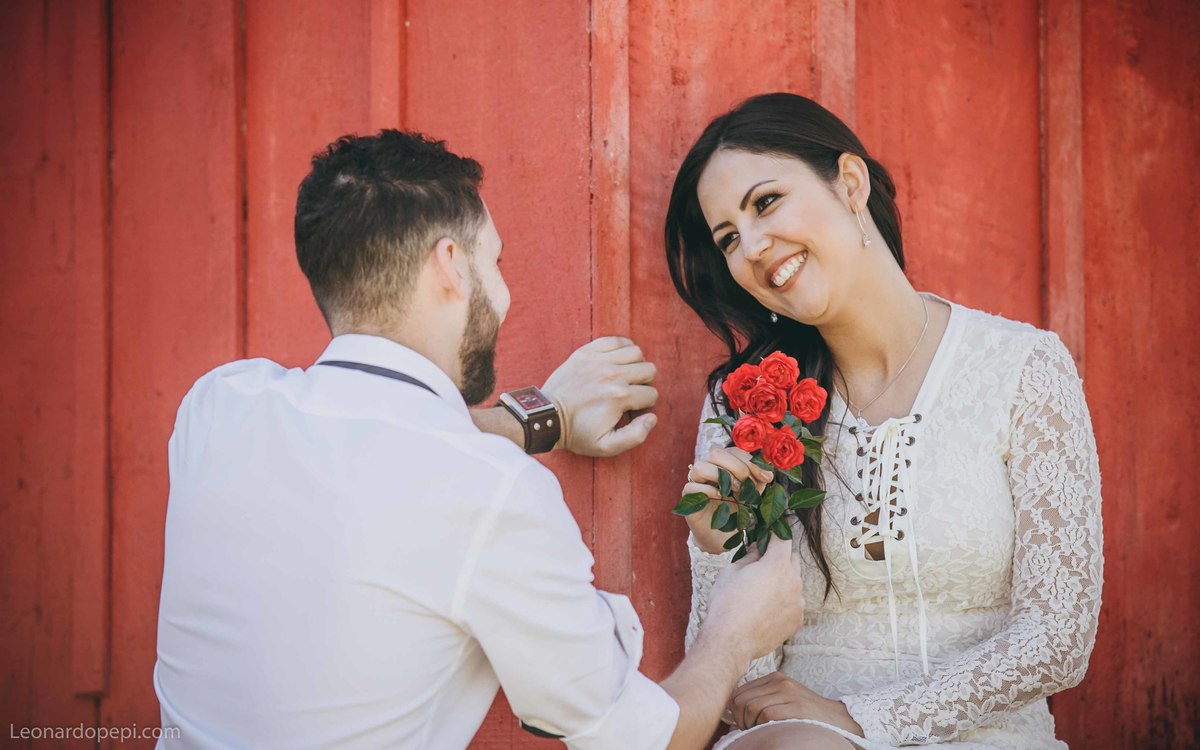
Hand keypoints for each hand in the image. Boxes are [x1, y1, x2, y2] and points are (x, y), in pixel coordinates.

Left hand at [540, 336, 657, 456]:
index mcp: (619, 397)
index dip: (645, 405)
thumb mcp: (607, 446)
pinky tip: (617, 361)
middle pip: (648, 369)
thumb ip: (636, 435)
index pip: (651, 394)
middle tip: (630, 394)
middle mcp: (611, 374)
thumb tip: (652, 417)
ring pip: (635, 352)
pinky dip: (622, 348)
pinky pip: (615, 340)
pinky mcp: (585, 352)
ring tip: (625, 377)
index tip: (631, 411)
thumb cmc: (577, 433)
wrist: (546, 418)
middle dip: (644, 384)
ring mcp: (597, 360)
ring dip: (635, 365)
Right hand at [683, 447, 773, 553]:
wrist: (725, 536)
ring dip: (721, 476)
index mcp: (723, 463)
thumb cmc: (738, 510)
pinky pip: (691, 487)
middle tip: (748, 482)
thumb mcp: (753, 492)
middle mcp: (708, 469)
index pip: (733, 450)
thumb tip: (768, 472)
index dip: (751, 461)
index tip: (767, 477)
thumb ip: (759, 479)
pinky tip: (721, 498)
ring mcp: (696, 483)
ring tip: (735, 490)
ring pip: (700, 466)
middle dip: (737, 466)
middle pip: (716, 453)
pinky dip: (708, 490)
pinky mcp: (687, 500)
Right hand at [702, 536, 804, 662]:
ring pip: (794, 582)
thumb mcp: (731, 571)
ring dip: (782, 581)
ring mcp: (798, 602)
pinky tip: (765, 610)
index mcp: (777, 565)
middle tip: (761, 566)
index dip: (775, 533)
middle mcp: (793, 581)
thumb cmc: (726, 604)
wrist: (731, 641)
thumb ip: (749, 557)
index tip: (770, 532)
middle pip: (792, 559)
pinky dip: (784, 601)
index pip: (783, 538)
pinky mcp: (798, 619)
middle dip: (779, 558)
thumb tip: (758, 550)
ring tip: (762, 593)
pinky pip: (794, 602)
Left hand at [729, 672, 863, 734]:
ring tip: (758, 731)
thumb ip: (762, 698)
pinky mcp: (797, 707)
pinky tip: (769, 731)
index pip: (739, 691)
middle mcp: (780, 681)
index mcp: (774, 678)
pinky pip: (766, 715)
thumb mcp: (784, 698)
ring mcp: (789, 693)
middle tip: (748, 730)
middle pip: (742, 700)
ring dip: (749, 725)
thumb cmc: (806, 713)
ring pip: (751, 707)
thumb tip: (734, 709)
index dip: (735, 711)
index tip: (743, 723)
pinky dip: (762, 727)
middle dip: (740, 719)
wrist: (837, 719)